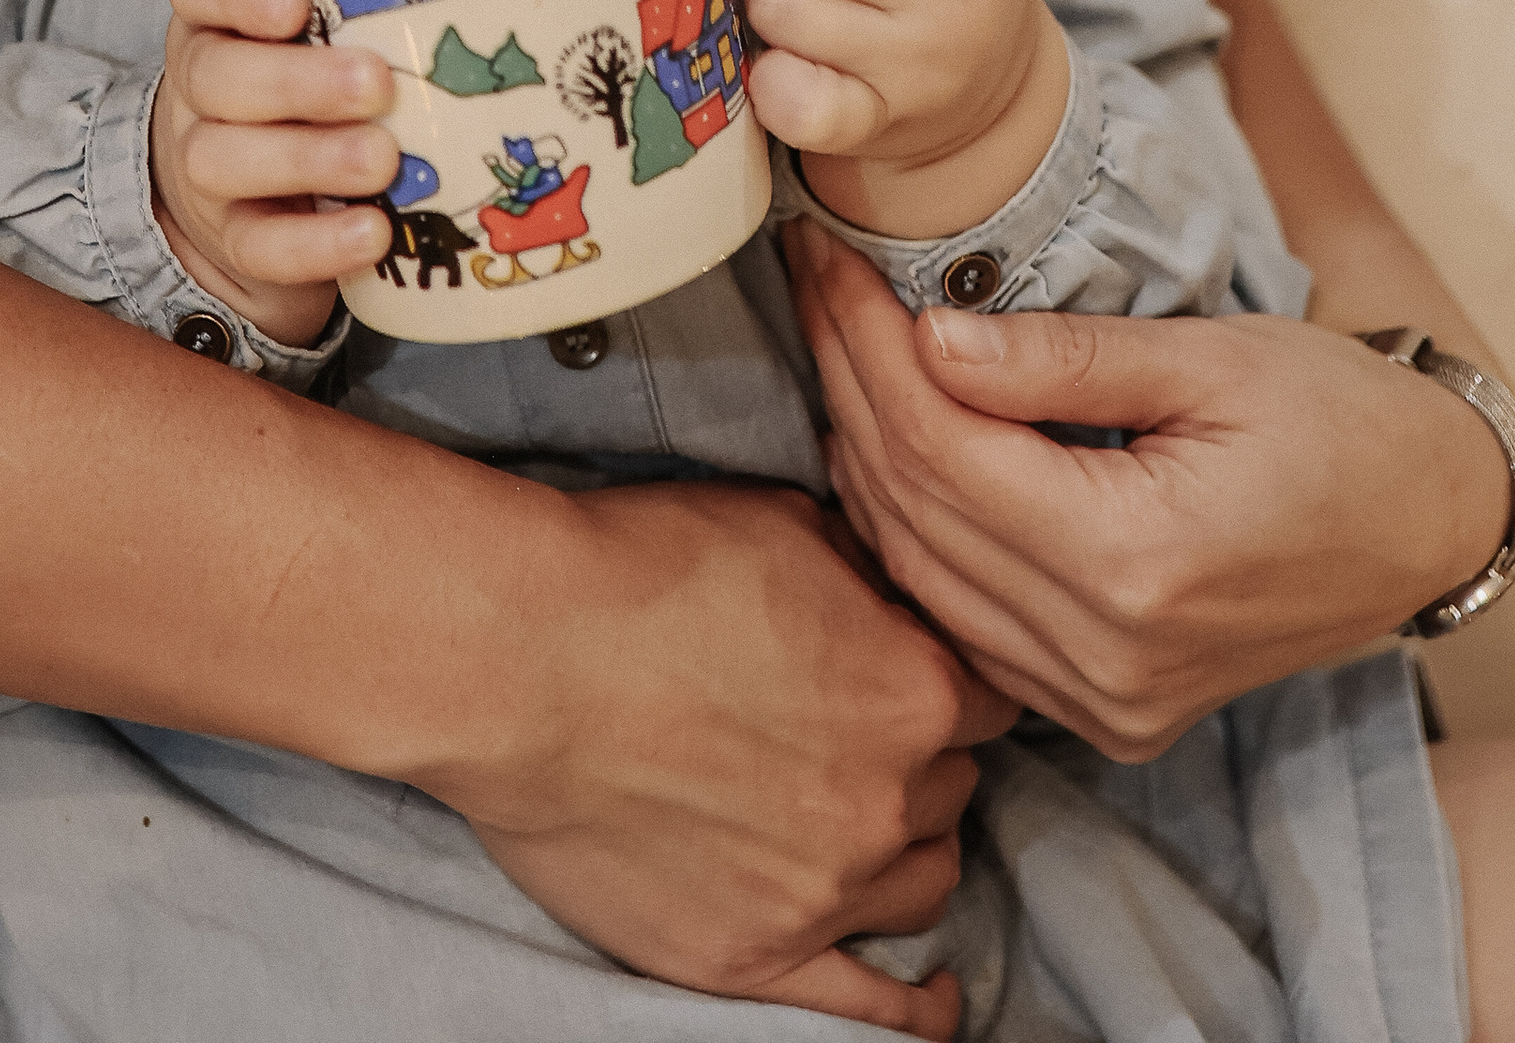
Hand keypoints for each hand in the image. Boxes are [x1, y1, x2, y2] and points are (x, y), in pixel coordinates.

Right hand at [150, 0, 400, 342]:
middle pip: (215, 75)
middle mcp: (198, 82)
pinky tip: (370, 231)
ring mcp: (204, 161)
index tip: (296, 5)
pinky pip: (256, 243)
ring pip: (222, 158)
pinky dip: (314, 242)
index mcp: (216, 12)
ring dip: (308, 159)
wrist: (250, 182)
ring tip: (381, 161)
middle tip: (376, 85)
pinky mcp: (231, 234)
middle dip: (297, 82)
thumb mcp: (324, 17)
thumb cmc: (309, 67)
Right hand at [456, 478, 1017, 1035]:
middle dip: (916, 752)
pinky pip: (872, 1006)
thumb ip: (872, 572)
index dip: (948, 671)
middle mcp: (888, 798)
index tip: (908, 664)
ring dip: (904, 843)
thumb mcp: (789, 520)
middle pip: (953, 784)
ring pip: (925, 880)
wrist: (523, 660)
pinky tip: (937, 995)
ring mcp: (824, 889)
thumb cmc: (645, 570)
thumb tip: (902, 591)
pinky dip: (916, 1006)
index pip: (991, 693)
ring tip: (852, 813)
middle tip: (848, 724)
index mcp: (916, 686)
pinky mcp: (752, 957)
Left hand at [789, 226, 1514, 758]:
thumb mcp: (1212, 357)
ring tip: (834, 339)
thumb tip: (931, 337)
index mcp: (1136, 566)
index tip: (825, 253)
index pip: (944, 448)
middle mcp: (1105, 659)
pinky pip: (967, 619)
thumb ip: (1065, 359)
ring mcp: (1103, 702)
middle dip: (849, 381)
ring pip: (923, 576)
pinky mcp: (1106, 711)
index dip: (867, 342)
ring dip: (865, 455)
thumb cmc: (1340, 418)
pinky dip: (915, 529)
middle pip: (918, 512)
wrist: (1432, 521)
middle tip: (811, 276)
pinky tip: (889, 442)